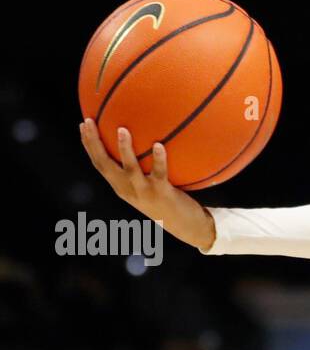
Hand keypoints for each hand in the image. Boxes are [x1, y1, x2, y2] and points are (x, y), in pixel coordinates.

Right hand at [79, 119, 216, 250]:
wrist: (186, 226)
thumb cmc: (168, 202)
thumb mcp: (148, 186)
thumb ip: (141, 168)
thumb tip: (144, 137)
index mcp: (121, 187)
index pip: (99, 164)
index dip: (89, 145)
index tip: (83, 125)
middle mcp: (128, 189)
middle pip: (105, 164)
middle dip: (94, 143)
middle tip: (88, 122)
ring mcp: (144, 192)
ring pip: (130, 169)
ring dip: (124, 149)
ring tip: (122, 129)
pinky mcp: (162, 193)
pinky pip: (159, 173)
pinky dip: (159, 159)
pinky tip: (158, 144)